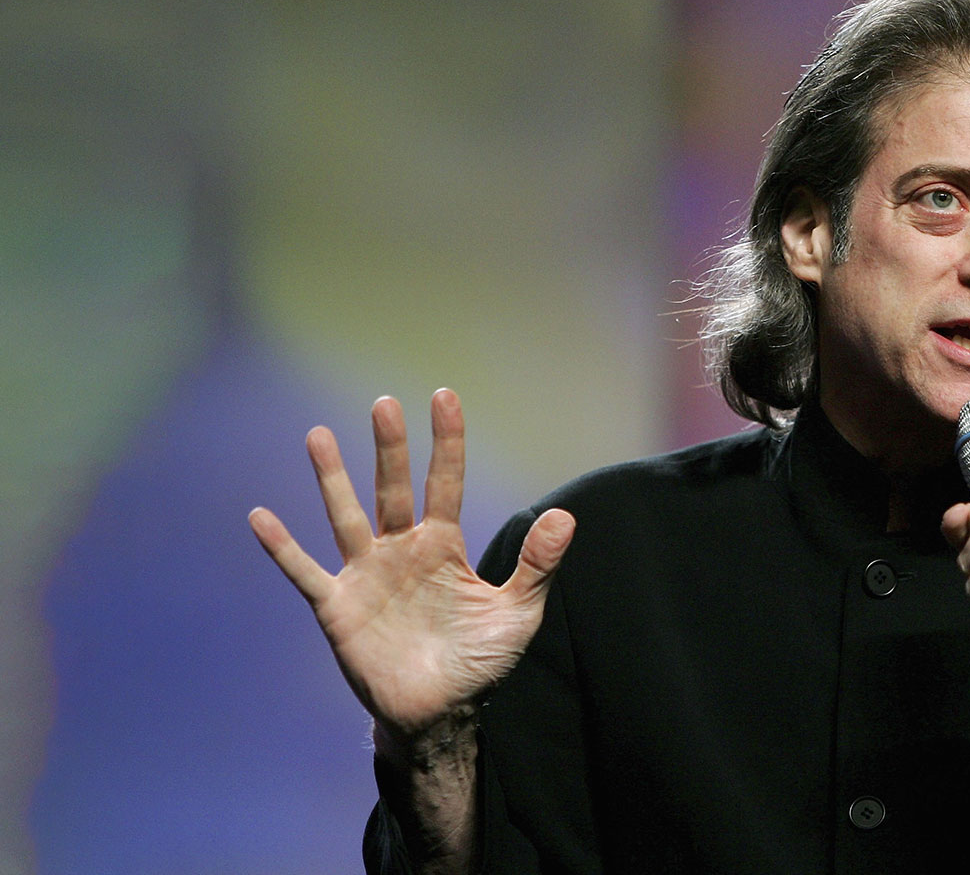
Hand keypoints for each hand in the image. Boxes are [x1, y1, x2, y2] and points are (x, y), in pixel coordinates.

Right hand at [249, 389, 574, 750]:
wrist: (439, 715)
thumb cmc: (479, 663)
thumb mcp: (518, 613)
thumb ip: (537, 565)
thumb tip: (565, 516)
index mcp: (444, 546)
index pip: (446, 482)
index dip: (446, 442)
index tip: (444, 397)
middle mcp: (402, 551)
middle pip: (394, 489)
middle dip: (390, 448)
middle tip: (383, 404)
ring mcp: (367, 575)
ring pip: (347, 516)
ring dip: (332, 478)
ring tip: (317, 435)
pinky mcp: (338, 607)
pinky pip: (306, 572)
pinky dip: (282, 547)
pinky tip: (260, 516)